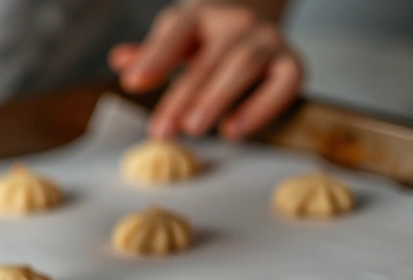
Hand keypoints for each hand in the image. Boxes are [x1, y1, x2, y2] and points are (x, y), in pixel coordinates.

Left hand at [109, 3, 301, 140]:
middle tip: (162, 131)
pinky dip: (261, 108)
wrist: (257, 14)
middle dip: (182, 96)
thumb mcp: (175, 40)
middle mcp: (236, 23)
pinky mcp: (292, 63)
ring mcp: (268, 40)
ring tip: (193, 129)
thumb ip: (150, 54)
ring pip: (244, 65)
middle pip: (209, 57)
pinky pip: (284, 84)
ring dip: (217, 99)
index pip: (176, 31)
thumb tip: (120, 61)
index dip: (155, 57)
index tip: (132, 84)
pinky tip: (233, 130)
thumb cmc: (207, 38)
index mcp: (200, 15)